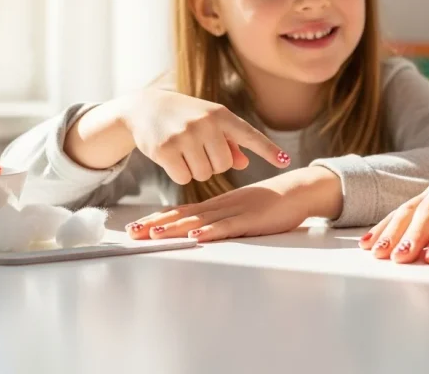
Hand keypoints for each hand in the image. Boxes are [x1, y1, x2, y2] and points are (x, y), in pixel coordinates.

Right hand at [121, 89, 289, 184]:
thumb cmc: (184, 116)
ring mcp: (185, 136)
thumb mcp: (209, 121)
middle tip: (199, 150)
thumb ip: (229, 142)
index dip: (268, 150)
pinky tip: (172, 158)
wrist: (144, 107)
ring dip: (195, 170)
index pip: (249, 135)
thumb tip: (244, 163)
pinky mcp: (166, 149)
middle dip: (213, 164)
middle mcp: (205, 123)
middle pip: (224, 165)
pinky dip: (180, 174)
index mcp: (221, 115)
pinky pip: (184, 178)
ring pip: (204, 174)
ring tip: (185, 152)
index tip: (285, 161)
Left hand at [126, 166, 341, 240]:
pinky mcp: (251, 220)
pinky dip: (211, 232)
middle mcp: (220, 207)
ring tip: (153, 235)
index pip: (181, 211)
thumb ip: (221, 217)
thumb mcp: (239, 209)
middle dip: (156, 225)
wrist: (297, 191)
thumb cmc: (270, 203)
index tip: (135, 227)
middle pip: (183, 216)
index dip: (157, 219)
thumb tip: (199, 228)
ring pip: (200, 221)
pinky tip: (197, 236)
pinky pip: (228, 227)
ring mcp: (235, 212)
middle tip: (131, 233)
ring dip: (176, 229)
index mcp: (217, 204)